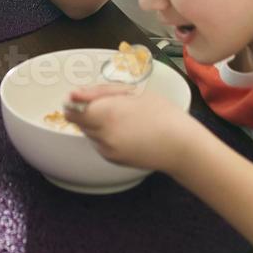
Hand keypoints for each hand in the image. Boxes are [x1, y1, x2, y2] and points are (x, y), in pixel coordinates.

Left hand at [65, 83, 195, 174]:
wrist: (180, 146)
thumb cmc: (161, 113)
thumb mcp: (131, 93)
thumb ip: (100, 93)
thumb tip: (74, 96)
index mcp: (105, 113)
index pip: (72, 109)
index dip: (74, 100)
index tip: (78, 95)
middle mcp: (101, 134)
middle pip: (79, 120)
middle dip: (87, 109)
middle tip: (109, 101)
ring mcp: (106, 149)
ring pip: (89, 131)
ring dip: (96, 122)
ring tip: (122, 115)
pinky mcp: (113, 159)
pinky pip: (100, 142)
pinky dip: (105, 134)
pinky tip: (125, 129)